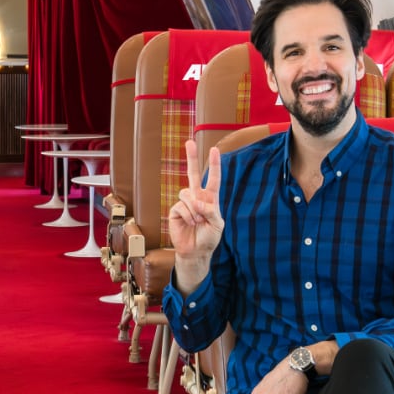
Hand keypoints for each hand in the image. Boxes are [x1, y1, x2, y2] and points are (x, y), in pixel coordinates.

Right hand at [168, 141, 224, 284]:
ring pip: (187, 194)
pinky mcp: (175, 211)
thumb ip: (211, 210)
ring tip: (197, 221)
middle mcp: (197, 198)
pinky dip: (188, 215)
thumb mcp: (217, 224)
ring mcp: (185, 204)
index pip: (213, 179)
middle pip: (193, 174)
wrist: (196, 251)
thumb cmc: (209, 238)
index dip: (214, 165)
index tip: (215, 149)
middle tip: (189, 142)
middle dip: (191, 158)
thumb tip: (198, 201)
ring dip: (194, 208)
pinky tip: (190, 223)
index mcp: (210, 199)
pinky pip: (181, 205)